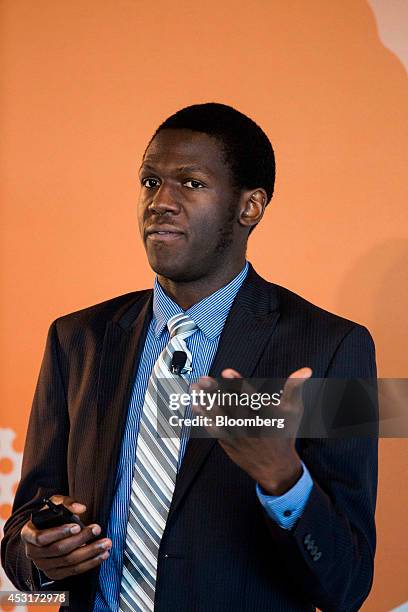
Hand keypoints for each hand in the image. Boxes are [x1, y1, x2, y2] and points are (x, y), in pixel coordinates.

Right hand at [20, 495, 111, 579]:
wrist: (45, 531)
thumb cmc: (49, 516)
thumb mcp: (54, 503)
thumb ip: (66, 502)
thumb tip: (80, 508)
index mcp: (28, 534)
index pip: (41, 538)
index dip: (60, 532)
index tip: (77, 526)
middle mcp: (33, 552)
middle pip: (58, 550)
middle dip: (81, 540)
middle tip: (97, 529)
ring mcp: (43, 565)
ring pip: (68, 562)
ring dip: (89, 553)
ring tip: (105, 544)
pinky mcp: (54, 574)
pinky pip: (73, 571)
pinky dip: (89, 564)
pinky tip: (101, 555)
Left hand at [191, 367, 311, 495]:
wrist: (276, 467)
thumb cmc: (284, 434)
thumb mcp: (293, 410)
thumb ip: (295, 387)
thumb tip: (306, 370)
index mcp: (264, 414)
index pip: (249, 395)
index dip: (237, 383)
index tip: (226, 372)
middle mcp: (249, 425)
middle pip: (228, 405)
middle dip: (215, 391)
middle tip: (204, 379)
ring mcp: (236, 434)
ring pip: (218, 417)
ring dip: (205, 401)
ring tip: (195, 388)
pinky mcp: (227, 442)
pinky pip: (213, 429)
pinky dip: (204, 417)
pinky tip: (196, 405)